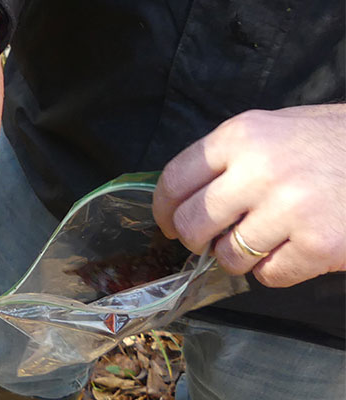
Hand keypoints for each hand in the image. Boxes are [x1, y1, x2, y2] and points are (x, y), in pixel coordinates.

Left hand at [153, 105, 345, 287]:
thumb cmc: (334, 142)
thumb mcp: (276, 128)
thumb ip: (230, 157)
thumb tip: (181, 197)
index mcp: (242, 135)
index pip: (174, 179)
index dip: (164, 209)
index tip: (167, 224)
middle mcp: (260, 169)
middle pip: (192, 223)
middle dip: (195, 239)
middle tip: (211, 240)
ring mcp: (290, 208)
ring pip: (227, 255)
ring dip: (239, 257)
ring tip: (265, 240)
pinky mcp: (319, 244)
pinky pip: (267, 276)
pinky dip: (275, 271)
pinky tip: (295, 250)